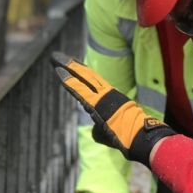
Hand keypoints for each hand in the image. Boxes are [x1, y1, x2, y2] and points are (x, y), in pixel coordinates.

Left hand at [51, 54, 174, 165]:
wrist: (137, 135)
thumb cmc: (126, 136)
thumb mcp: (111, 130)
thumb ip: (100, 128)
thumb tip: (96, 132)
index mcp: (109, 98)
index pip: (91, 82)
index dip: (80, 73)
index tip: (70, 65)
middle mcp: (104, 93)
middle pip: (85, 75)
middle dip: (70, 65)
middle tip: (57, 56)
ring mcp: (101, 95)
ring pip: (82, 77)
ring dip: (67, 66)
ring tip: (55, 58)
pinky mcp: (95, 101)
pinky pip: (79, 87)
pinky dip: (68, 79)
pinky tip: (58, 70)